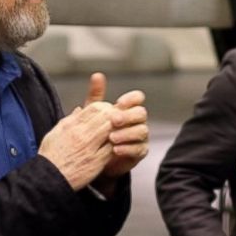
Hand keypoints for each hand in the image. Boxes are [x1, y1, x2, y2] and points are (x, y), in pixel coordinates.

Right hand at [38, 101, 114, 190]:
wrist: (49, 178)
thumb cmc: (51, 157)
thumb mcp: (55, 132)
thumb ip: (69, 120)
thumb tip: (79, 109)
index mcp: (72, 126)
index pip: (95, 107)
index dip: (104, 107)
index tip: (106, 111)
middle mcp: (82, 135)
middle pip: (106, 116)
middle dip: (114, 116)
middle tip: (116, 121)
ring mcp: (90, 149)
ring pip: (112, 131)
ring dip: (117, 130)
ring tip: (117, 132)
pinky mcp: (97, 162)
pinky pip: (113, 148)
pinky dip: (117, 145)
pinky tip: (115, 146)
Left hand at [84, 74, 149, 192]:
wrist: (96, 159)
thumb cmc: (97, 132)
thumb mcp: (94, 114)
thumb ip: (96, 95)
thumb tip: (97, 75)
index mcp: (128, 109)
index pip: (137, 98)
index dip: (131, 99)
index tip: (119, 103)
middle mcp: (137, 121)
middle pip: (141, 113)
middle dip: (127, 116)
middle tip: (113, 120)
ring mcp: (140, 137)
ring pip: (142, 131)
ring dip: (126, 134)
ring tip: (111, 138)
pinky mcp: (140, 152)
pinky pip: (139, 148)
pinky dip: (127, 148)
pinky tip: (115, 149)